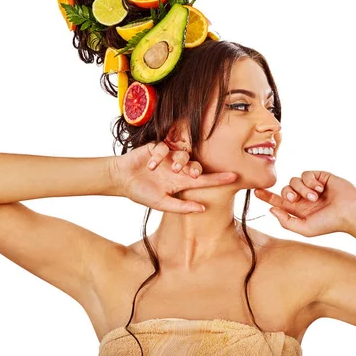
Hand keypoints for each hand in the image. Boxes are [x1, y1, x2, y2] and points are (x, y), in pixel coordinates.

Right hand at [112, 141, 237, 213]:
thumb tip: (203, 209)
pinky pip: (164, 147)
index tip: (235, 176)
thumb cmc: (141, 192)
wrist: (121, 179)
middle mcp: (177, 168)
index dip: (219, 178)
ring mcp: (168, 156)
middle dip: (196, 169)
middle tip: (192, 174)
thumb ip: (181, 207)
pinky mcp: (157, 147)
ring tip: (170, 169)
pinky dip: (159, 156)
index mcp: (180, 182)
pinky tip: (151, 164)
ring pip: (182, 154)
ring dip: (178, 161)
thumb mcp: (161, 203)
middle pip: (196, 165)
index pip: (204, 180)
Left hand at [253, 170, 355, 236]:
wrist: (350, 212)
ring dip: (302, 188)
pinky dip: (310, 181)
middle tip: (294, 199)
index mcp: (298, 209)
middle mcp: (303, 197)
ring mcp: (311, 186)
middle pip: (284, 189)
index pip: (278, 200)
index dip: (266, 196)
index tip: (255, 192)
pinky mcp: (319, 176)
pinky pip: (306, 173)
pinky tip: (320, 189)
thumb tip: (271, 209)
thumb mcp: (305, 229)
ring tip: (315, 197)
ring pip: (294, 180)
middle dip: (286, 193)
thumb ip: (286, 222)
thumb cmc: (330, 223)